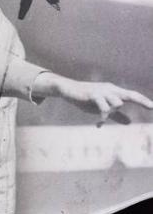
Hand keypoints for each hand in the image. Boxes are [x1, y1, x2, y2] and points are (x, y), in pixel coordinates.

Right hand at [33, 73, 152, 124]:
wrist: (68, 90)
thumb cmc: (86, 99)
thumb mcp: (102, 108)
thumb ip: (117, 116)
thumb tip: (130, 123)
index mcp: (114, 91)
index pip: (132, 95)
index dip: (143, 101)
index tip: (152, 107)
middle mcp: (111, 89)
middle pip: (130, 95)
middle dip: (141, 101)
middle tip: (152, 107)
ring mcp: (103, 91)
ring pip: (117, 103)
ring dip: (111, 114)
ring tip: (101, 120)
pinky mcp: (94, 95)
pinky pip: (104, 108)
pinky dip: (104, 117)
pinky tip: (99, 124)